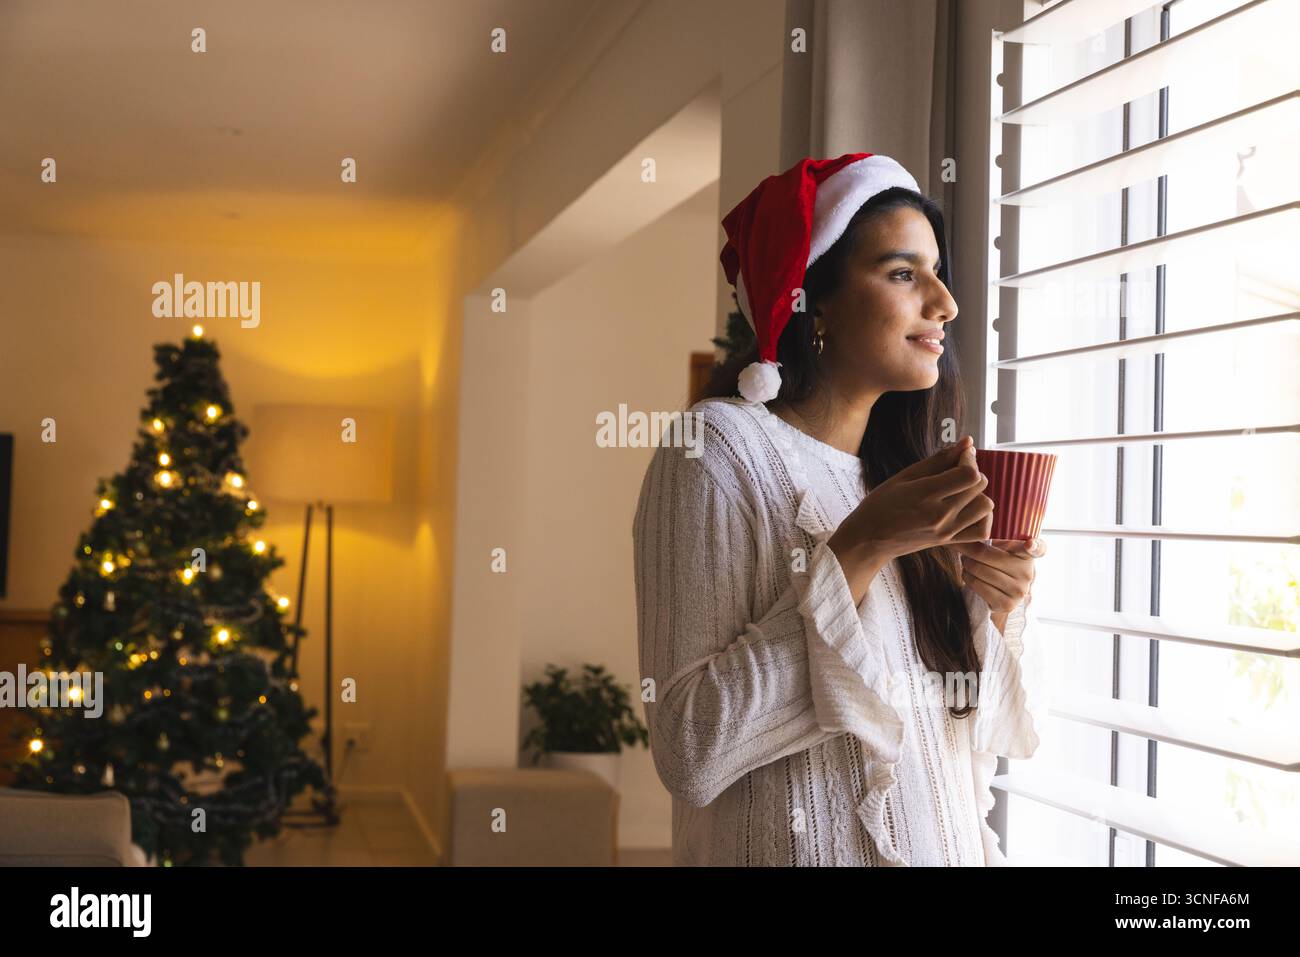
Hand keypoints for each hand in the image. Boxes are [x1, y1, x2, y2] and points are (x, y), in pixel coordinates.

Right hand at [828, 435, 992, 566]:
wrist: (869, 540)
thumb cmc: (880, 505)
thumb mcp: (904, 476)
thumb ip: (938, 460)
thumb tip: (967, 442)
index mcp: (925, 495)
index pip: (968, 474)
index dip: (968, 459)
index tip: (958, 455)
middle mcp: (940, 515)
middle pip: (979, 485)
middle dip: (972, 471)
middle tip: (955, 471)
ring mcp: (947, 531)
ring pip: (985, 505)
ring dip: (978, 493)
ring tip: (960, 490)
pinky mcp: (949, 541)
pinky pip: (982, 530)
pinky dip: (981, 516)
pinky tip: (967, 508)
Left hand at [950, 538, 1045, 615]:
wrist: (1002, 595)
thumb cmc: (999, 565)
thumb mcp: (1005, 551)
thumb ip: (999, 539)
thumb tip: (976, 530)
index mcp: (1028, 555)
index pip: (1038, 549)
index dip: (1034, 546)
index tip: (1030, 544)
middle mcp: (1028, 573)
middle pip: (986, 555)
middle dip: (968, 549)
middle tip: (962, 547)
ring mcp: (1019, 590)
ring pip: (978, 569)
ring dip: (966, 564)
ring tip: (967, 561)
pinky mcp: (1007, 604)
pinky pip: (977, 585)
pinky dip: (967, 577)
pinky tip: (969, 574)